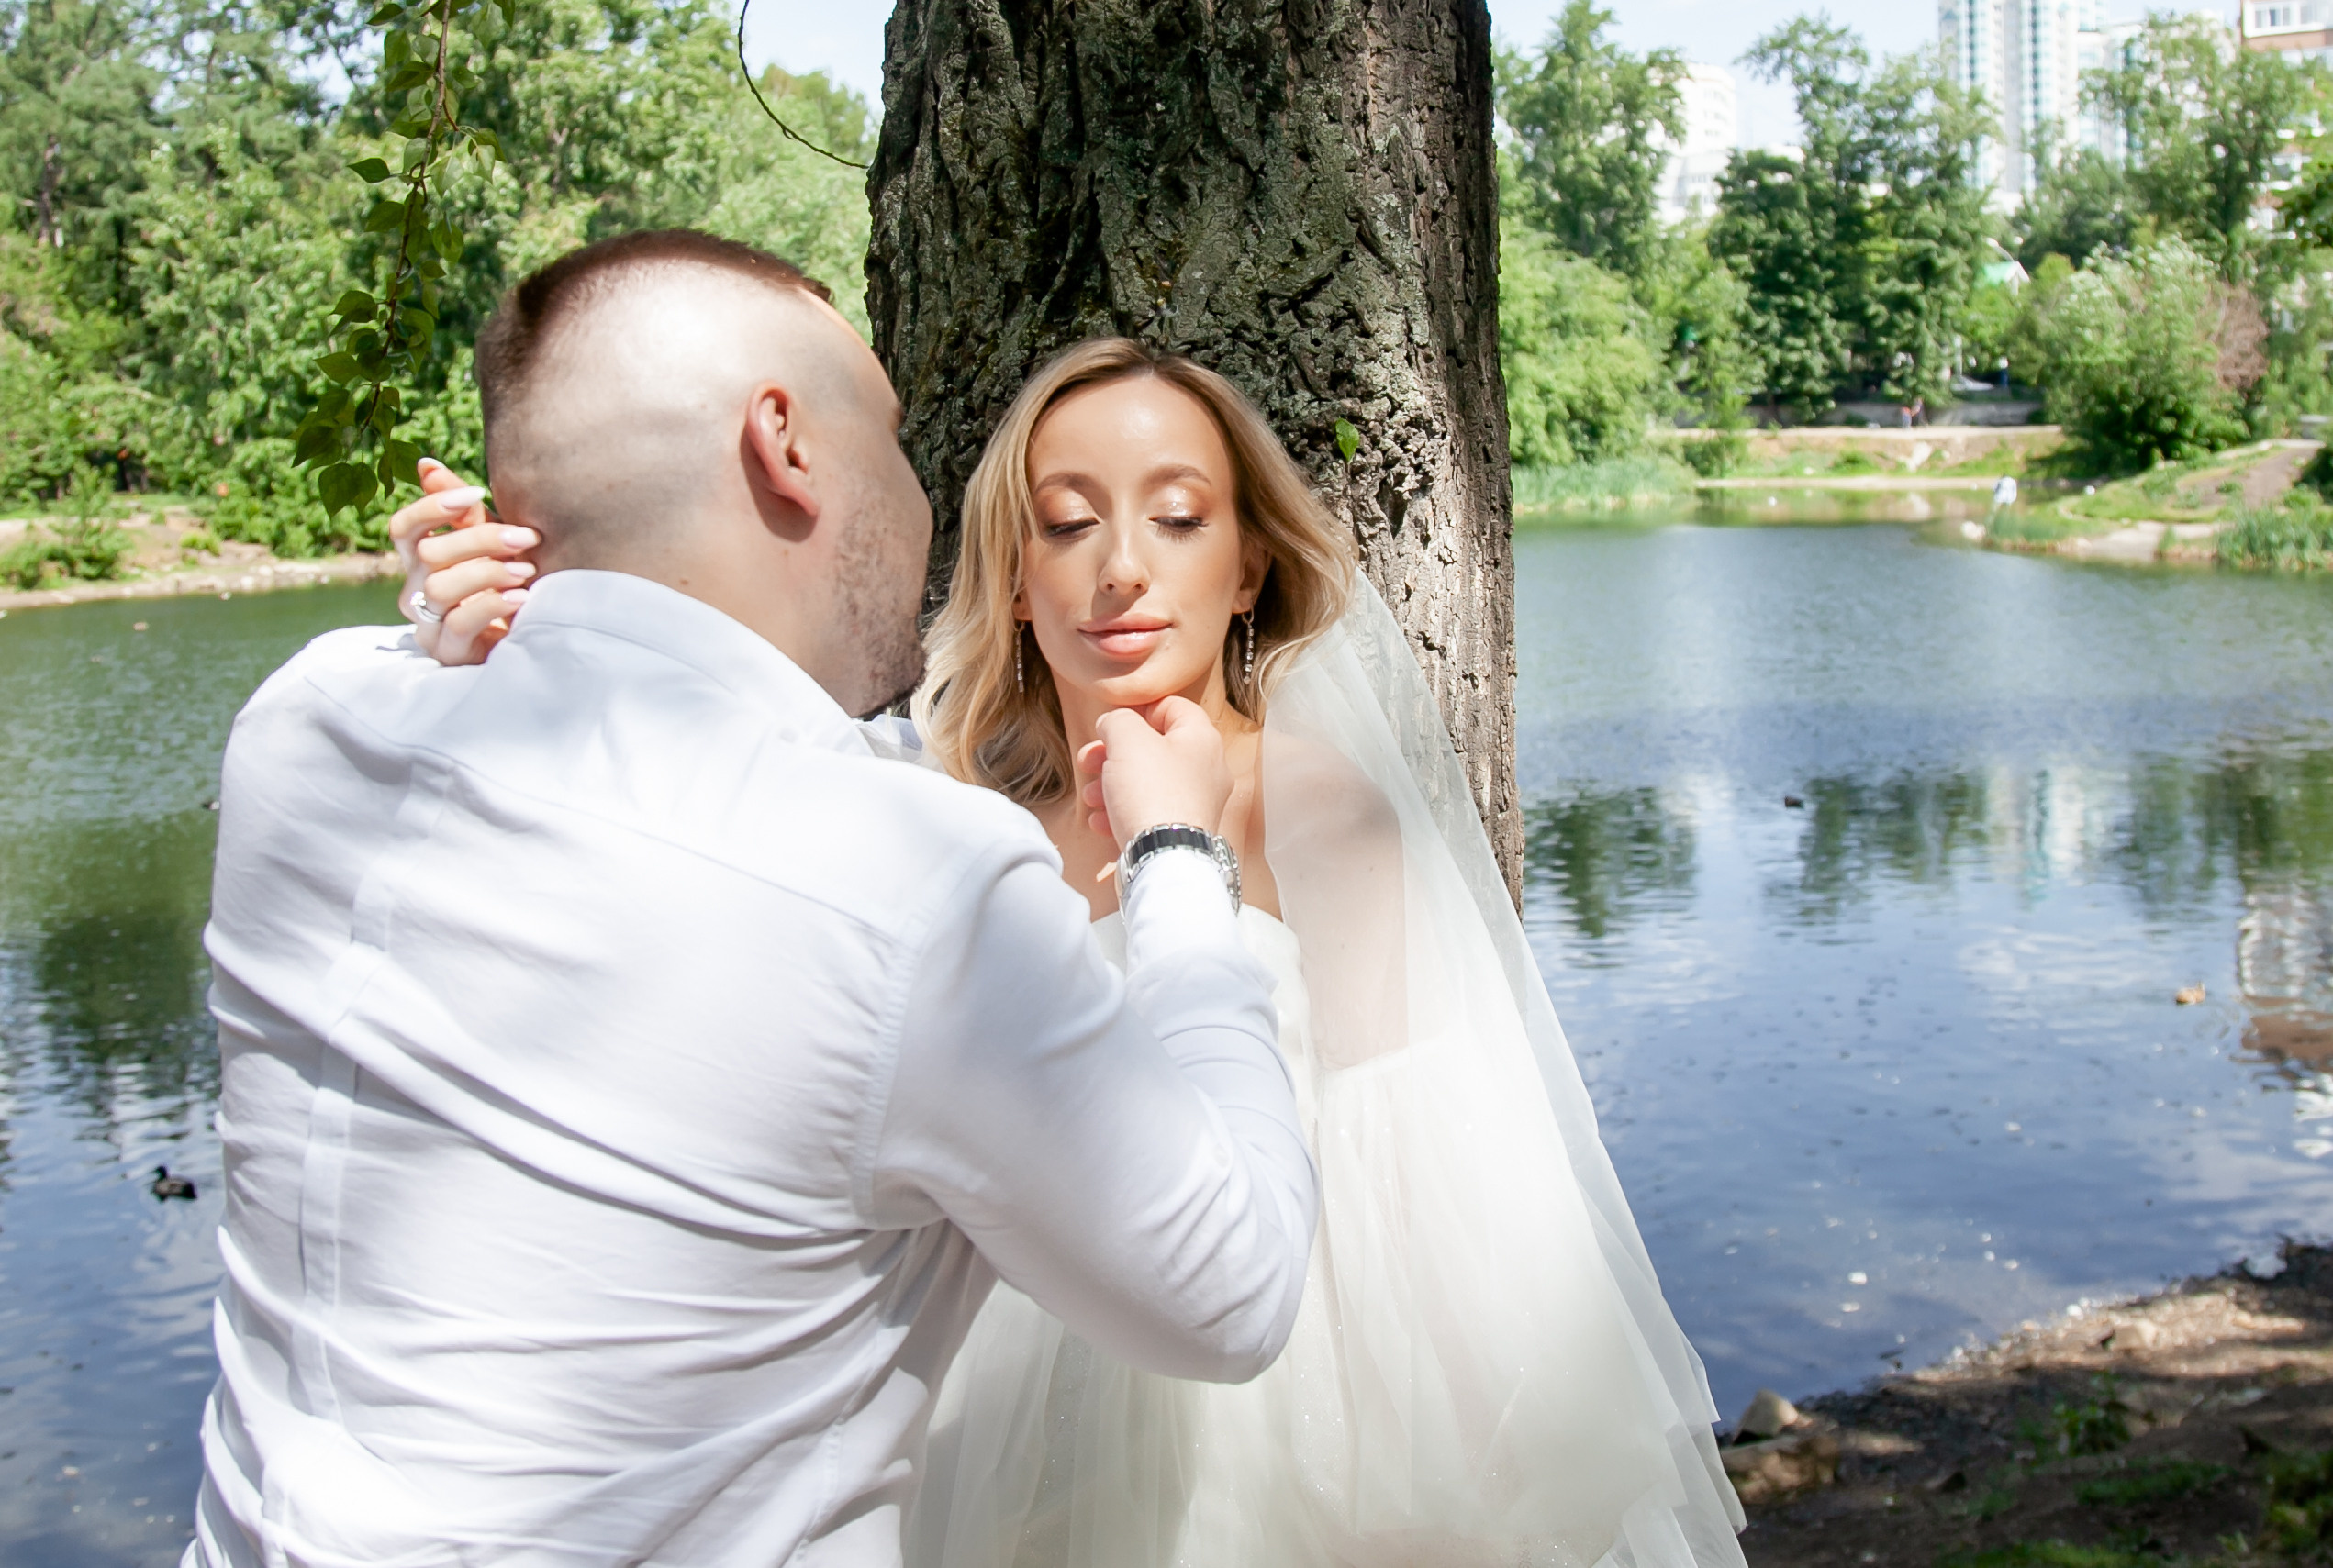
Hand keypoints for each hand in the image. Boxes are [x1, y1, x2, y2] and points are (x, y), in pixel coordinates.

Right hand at [389, 458, 538, 665]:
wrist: (535, 638)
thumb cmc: (510, 585)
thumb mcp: (491, 544)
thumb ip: (462, 511)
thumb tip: (425, 464)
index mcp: (421, 561)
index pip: (403, 529)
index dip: (432, 507)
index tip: (476, 493)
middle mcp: (416, 591)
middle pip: (428, 554)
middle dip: (480, 540)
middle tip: (525, 537)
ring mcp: (429, 624)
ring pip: (439, 587)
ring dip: (487, 572)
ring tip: (526, 570)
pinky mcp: (449, 652)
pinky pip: (459, 623)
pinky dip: (492, 605)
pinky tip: (522, 597)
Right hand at [1075, 697, 1231, 846]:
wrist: (1163, 857)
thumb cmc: (1150, 792)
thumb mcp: (1126, 738)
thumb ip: (1118, 720)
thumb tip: (1113, 725)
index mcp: (1201, 739)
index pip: (1172, 708)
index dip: (1138, 711)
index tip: (1112, 724)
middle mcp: (1205, 770)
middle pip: (1152, 749)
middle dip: (1112, 754)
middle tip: (1088, 761)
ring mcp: (1195, 803)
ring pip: (1145, 783)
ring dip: (1110, 786)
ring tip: (1091, 797)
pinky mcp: (1182, 831)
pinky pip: (1148, 813)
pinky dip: (1122, 813)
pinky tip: (1101, 822)